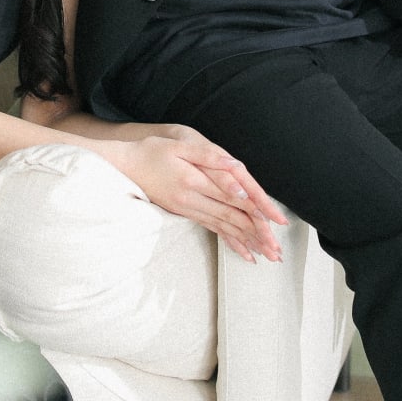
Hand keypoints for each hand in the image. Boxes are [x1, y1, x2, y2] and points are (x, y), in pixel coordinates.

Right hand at [109, 135, 285, 263]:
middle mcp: (192, 199)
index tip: (274, 222)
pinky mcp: (185, 211)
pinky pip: (211, 228)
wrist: (124, 166)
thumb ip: (208, 156)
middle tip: (277, 251)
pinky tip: (244, 253)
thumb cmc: (151, 151)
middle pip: (230, 217)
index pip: (231, 196)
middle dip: (256, 234)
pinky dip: (229, 240)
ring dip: (247, 242)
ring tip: (267, 256)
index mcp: (194, 180)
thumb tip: (234, 167)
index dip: (254, 208)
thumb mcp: (179, 145)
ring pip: (223, 227)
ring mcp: (188, 208)